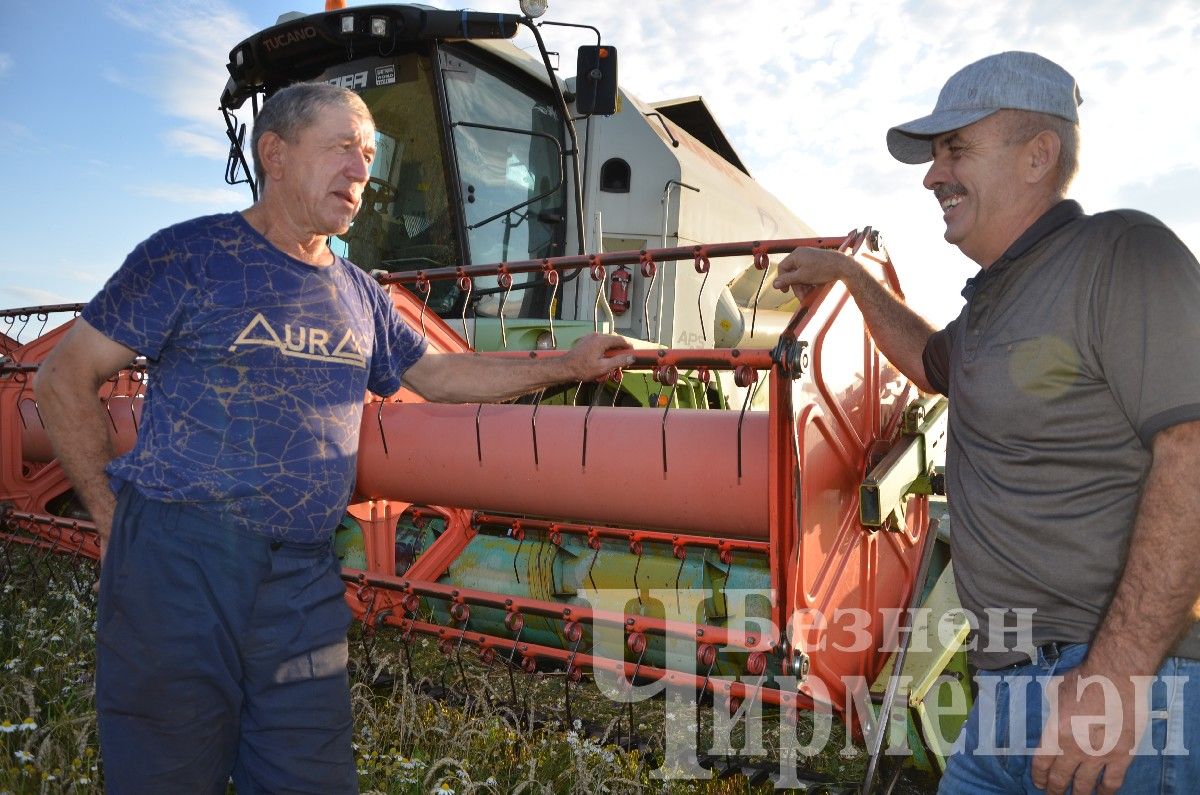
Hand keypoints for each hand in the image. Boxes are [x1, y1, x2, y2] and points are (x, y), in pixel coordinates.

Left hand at [563, 333, 634, 381]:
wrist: (565, 368)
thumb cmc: (582, 369)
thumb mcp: (603, 367)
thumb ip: (619, 361)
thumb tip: (631, 357)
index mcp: (602, 340)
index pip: (621, 340)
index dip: (629, 346)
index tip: (633, 353)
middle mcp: (597, 335)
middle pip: (614, 340)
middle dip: (620, 351)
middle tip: (623, 361)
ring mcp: (590, 337)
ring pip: (606, 342)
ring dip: (612, 351)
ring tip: (613, 363)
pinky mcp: (586, 341)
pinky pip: (599, 343)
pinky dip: (604, 350)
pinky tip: (603, 359)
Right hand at [772, 247, 856, 297]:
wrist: (843, 266)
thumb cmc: (823, 269)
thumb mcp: (802, 277)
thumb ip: (787, 280)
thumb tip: (774, 284)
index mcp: (795, 255)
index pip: (782, 268)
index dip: (782, 281)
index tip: (785, 291)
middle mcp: (801, 254)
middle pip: (792, 272)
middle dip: (796, 286)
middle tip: (801, 296)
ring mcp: (809, 257)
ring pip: (801, 273)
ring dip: (803, 285)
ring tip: (809, 294)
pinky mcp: (816, 261)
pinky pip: (808, 272)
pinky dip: (809, 280)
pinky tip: (814, 287)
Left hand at [1032, 666, 1145, 794]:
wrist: (1116, 676)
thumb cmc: (1084, 679)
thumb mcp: (1055, 693)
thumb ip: (1053, 711)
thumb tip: (1053, 718)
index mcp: (1055, 733)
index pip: (1042, 763)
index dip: (1039, 776)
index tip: (1039, 783)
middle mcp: (1074, 749)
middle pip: (1061, 778)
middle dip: (1055, 790)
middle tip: (1053, 794)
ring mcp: (1099, 755)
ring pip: (1086, 785)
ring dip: (1079, 794)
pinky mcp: (1122, 756)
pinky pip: (1113, 782)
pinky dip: (1106, 791)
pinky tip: (1103, 794)